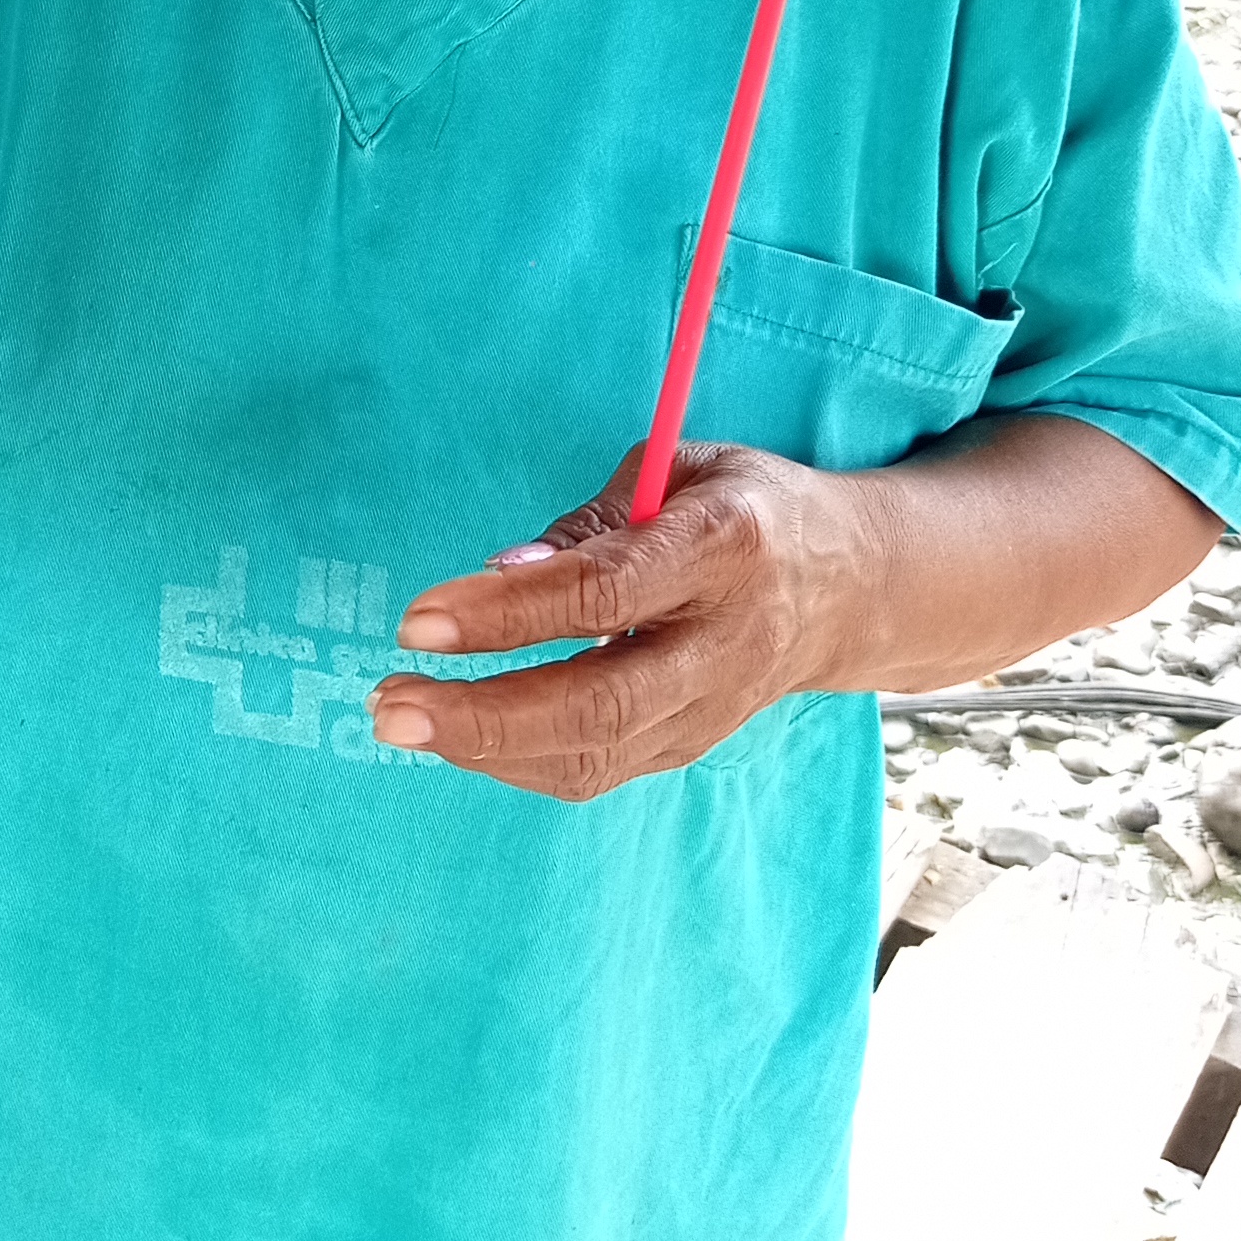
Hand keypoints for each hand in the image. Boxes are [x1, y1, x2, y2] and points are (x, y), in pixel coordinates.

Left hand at [370, 441, 879, 798]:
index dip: (506, 613)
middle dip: (484, 715)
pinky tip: (462, 731)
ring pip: (596, 755)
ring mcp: (714, 708)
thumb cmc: (740, 508)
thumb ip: (589, 525)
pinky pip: (598, 770)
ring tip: (401, 716)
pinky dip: (519, 759)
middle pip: (601, 704)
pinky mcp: (692, 745)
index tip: (417, 620)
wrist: (850, 586)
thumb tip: (495, 577)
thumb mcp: (677, 470)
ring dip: (487, 748)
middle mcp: (725, 640)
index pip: (604, 593)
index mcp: (723, 548)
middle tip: (390, 702)